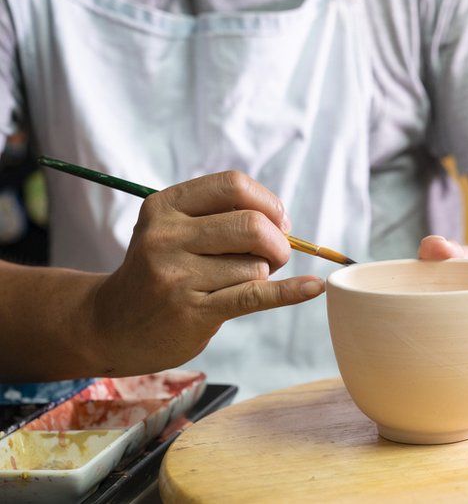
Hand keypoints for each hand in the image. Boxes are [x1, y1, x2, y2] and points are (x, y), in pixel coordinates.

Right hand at [87, 171, 324, 375]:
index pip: (234, 185)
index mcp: (165, 206)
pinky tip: (312, 287)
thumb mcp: (173, 230)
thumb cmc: (160, 271)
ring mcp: (176, 275)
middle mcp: (166, 236)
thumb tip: (284, 224)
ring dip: (260, 276)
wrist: (111, 325)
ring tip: (235, 283)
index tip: (279, 222)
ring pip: (255, 266)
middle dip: (277, 242)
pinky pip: (255, 296)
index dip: (268, 202)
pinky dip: (290, 292)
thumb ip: (221, 217)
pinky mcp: (192, 311)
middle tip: (273, 257)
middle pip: (252, 224)